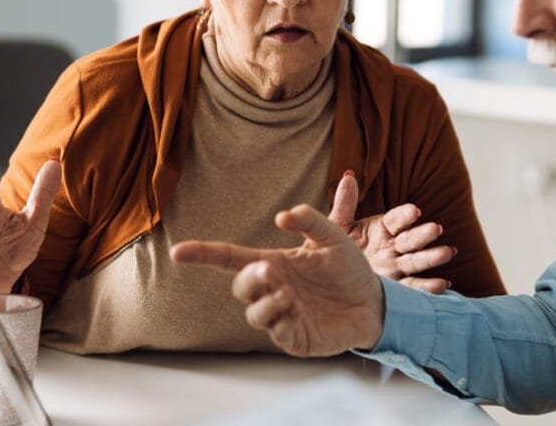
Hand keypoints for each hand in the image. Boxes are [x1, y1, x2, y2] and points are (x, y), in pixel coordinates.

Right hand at [171, 205, 385, 356]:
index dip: (203, 254)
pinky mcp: (296, 338)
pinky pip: (278, 334)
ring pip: (254, 314)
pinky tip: (297, 310)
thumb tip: (281, 216)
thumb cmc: (350, 269)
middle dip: (249, 279)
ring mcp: (282, 316)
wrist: (377, 301)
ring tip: (288, 294)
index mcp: (274, 263)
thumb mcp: (334, 235)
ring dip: (265, 303)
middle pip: (240, 287)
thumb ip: (310, 219)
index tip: (178, 251)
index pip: (229, 259)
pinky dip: (282, 321)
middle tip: (269, 271)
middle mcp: (273, 289)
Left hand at [329, 171, 454, 292]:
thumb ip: (345, 204)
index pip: (396, 219)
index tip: (414, 211)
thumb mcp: (339, 226)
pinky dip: (429, 286)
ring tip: (448, 252)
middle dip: (423, 234)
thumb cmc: (338, 247)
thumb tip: (348, 176)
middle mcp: (393, 245)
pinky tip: (443, 284)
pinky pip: (414, 286)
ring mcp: (397, 265)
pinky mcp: (397, 285)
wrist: (334, 277)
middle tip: (436, 229)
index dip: (405, 215)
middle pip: (410, 239)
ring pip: (417, 260)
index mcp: (382, 228)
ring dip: (433, 256)